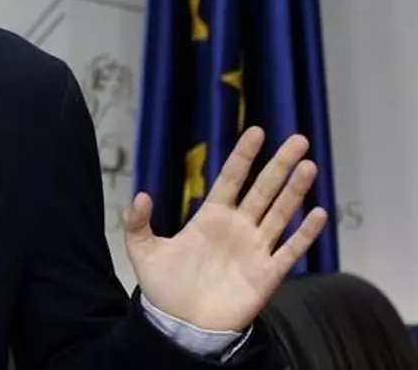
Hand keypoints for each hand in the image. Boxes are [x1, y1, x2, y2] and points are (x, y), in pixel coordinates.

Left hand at [124, 126, 328, 331]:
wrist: (181, 325)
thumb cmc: (165, 287)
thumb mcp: (143, 251)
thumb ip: (138, 223)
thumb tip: (140, 195)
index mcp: (210, 217)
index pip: (231, 179)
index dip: (243, 156)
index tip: (256, 131)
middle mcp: (237, 227)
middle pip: (263, 189)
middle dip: (280, 165)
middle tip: (298, 139)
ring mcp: (255, 249)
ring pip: (280, 213)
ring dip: (296, 191)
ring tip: (308, 166)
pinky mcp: (267, 274)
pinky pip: (290, 250)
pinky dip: (305, 234)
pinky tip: (318, 213)